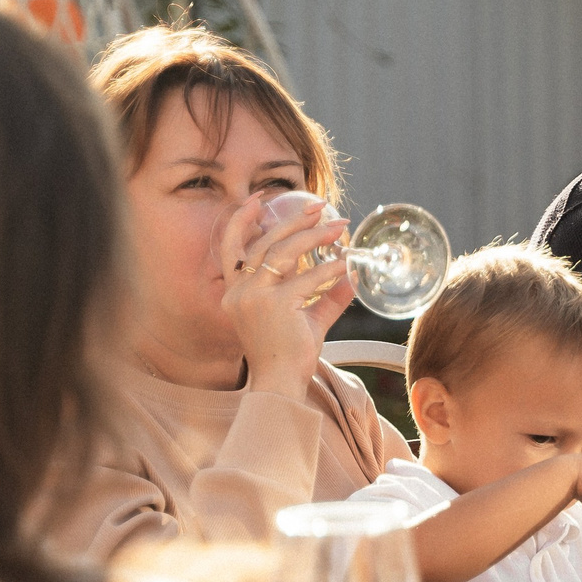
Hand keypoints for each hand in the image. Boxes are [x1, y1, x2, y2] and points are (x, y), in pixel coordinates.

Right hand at [219, 195, 352, 394]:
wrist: (281, 382)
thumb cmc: (289, 353)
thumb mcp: (306, 316)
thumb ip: (325, 295)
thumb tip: (350, 275)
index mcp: (236, 292)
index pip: (231, 248)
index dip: (242, 221)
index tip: (257, 199)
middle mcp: (240, 291)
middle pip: (265, 243)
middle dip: (293, 221)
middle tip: (319, 207)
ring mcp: (255, 297)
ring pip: (285, 253)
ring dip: (314, 237)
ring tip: (338, 228)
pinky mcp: (276, 305)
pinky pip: (307, 278)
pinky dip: (329, 268)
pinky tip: (347, 263)